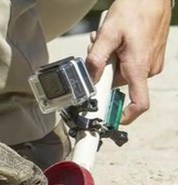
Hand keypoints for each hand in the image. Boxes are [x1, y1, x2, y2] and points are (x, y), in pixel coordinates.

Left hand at [86, 0, 171, 124]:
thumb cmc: (134, 10)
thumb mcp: (108, 34)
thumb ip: (96, 59)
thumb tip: (88, 80)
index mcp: (138, 67)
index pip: (139, 103)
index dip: (126, 115)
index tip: (112, 119)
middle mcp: (148, 69)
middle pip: (118, 83)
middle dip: (103, 71)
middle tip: (95, 50)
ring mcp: (151, 62)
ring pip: (121, 72)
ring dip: (109, 60)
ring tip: (105, 39)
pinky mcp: (151, 56)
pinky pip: (129, 63)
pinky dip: (118, 54)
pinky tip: (115, 39)